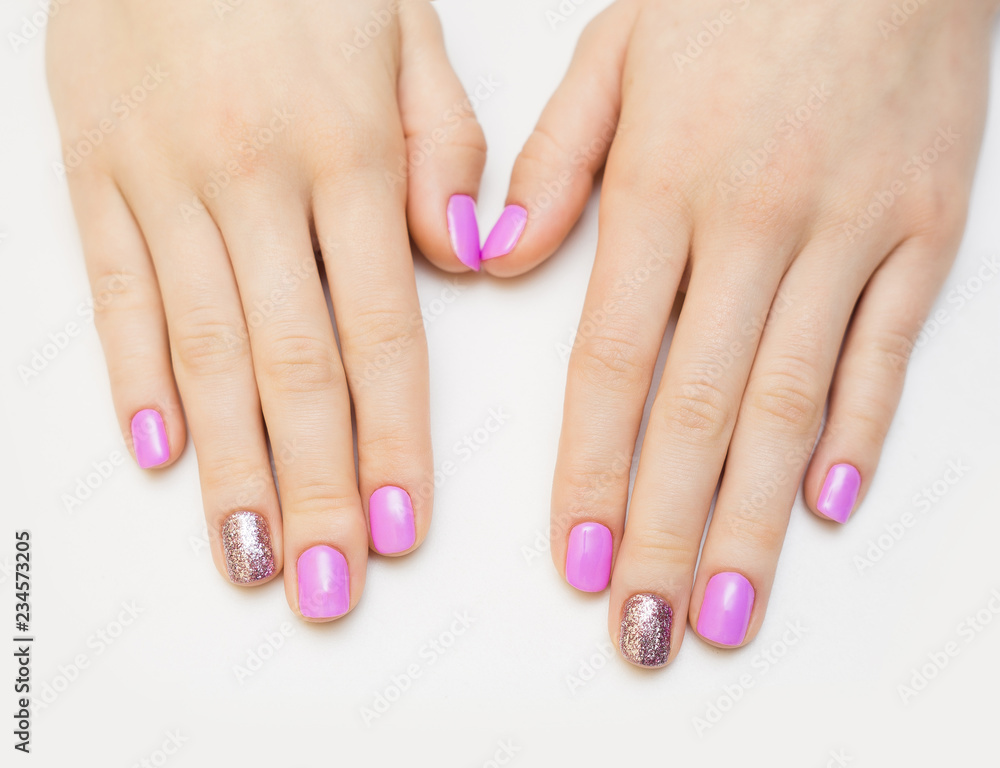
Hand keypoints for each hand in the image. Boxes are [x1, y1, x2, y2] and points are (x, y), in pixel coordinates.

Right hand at [47, 0, 486, 618]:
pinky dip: (134, 377)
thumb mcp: (403, 26)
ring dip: (227, 466)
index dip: (392, 440)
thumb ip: (442, 146)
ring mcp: (162, 178)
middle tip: (325, 587)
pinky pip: (115, 291)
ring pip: (201, 350)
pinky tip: (156, 455)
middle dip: (313, 488)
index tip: (401, 530)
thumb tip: (467, 259)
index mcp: (344, 149)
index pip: (381, 331)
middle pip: (291, 366)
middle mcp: (251, 178)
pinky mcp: (92, 169)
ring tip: (248, 557)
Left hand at [488, 0, 994, 663]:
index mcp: (662, 188)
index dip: (589, 473)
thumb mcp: (619, 48)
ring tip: (723, 608)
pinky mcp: (924, 230)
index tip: (575, 562)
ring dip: (753, 518)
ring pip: (791, 404)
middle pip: (698, 411)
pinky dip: (860, 431)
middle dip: (664, 533)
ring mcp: (848, 233)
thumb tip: (495, 259)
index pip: (611, 364)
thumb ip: (555, 163)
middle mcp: (754, 225)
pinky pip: (886, 350)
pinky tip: (827, 508)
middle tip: (644, 631)